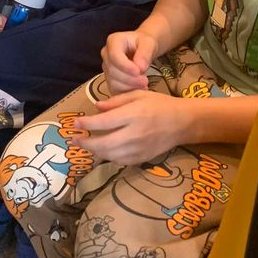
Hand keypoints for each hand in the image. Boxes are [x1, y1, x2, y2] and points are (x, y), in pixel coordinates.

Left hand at [75, 92, 189, 164]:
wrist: (183, 122)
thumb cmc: (160, 104)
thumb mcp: (138, 95)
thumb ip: (116, 101)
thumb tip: (96, 108)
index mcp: (133, 114)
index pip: (104, 122)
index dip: (87, 124)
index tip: (76, 123)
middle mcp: (135, 134)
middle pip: (104, 144)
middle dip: (86, 143)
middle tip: (75, 140)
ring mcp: (139, 149)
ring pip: (110, 156)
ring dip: (95, 151)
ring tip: (87, 145)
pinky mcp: (142, 159)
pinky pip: (120, 161)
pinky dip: (109, 157)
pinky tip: (104, 151)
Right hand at [101, 30, 157, 94]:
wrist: (141, 49)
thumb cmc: (143, 44)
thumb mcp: (148, 43)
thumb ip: (145, 53)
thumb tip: (140, 67)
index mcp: (113, 41)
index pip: (114, 55)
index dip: (125, 66)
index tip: (139, 72)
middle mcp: (106, 54)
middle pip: (112, 71)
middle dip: (130, 78)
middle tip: (145, 81)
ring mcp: (106, 68)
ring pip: (113, 82)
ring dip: (129, 87)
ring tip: (144, 85)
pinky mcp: (109, 79)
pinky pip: (115, 89)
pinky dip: (127, 92)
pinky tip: (138, 89)